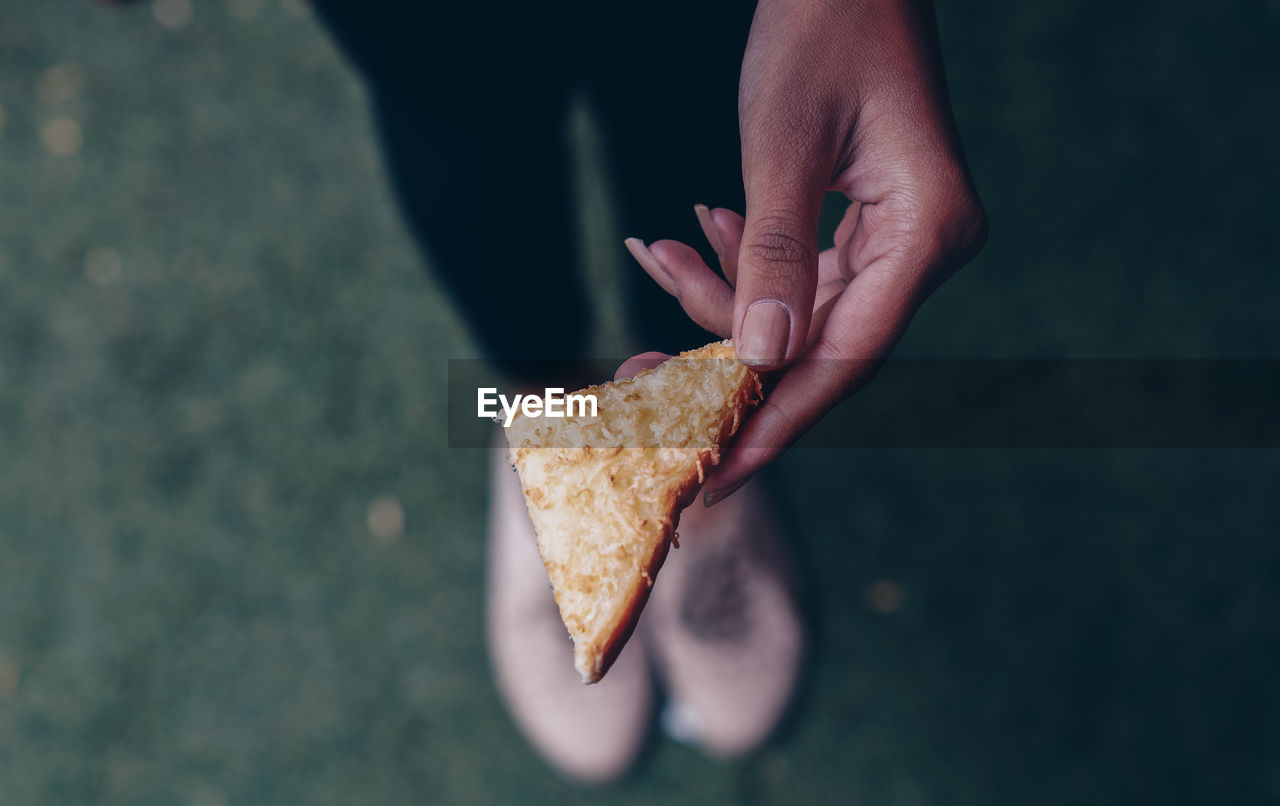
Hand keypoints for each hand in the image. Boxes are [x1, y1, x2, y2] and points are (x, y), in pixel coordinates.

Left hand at [624, 0, 986, 503]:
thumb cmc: (822, 25)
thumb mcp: (785, 142)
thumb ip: (775, 253)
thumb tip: (761, 358)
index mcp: (929, 233)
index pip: (844, 358)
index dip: (773, 421)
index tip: (710, 476)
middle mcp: (925, 247)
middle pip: (816, 345)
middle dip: (722, 358)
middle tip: (635, 373)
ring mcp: (901, 238)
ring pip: (798, 312)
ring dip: (719, 298)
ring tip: (657, 255)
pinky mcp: (869, 224)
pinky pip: (800, 275)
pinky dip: (742, 264)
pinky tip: (699, 233)